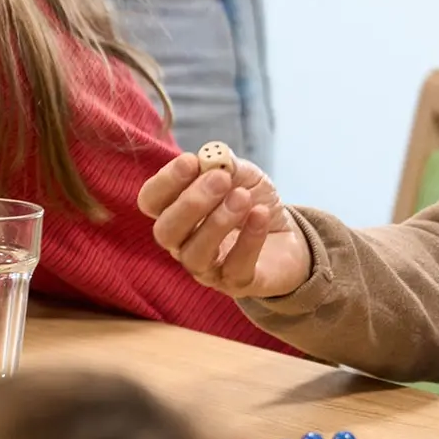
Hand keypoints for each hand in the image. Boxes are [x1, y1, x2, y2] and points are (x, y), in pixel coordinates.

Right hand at [137, 150, 311, 298]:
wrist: (288, 235)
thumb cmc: (252, 201)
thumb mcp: (242, 175)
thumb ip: (225, 164)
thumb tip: (211, 155)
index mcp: (176, 211)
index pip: (151, 201)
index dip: (165, 182)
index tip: (190, 161)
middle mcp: (183, 243)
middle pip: (165, 231)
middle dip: (190, 203)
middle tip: (221, 180)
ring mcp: (207, 268)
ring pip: (194, 254)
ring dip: (218, 222)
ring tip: (243, 198)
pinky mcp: (236, 283)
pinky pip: (234, 268)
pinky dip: (249, 240)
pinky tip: (261, 215)